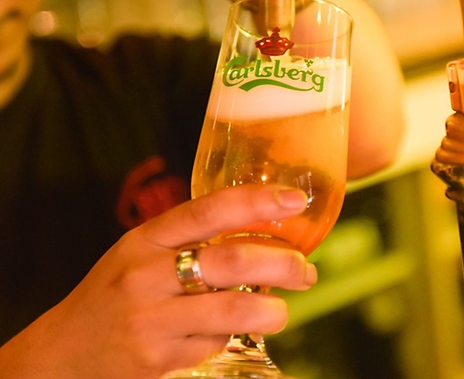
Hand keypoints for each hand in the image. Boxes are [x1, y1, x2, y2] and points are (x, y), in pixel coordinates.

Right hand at [0, 185, 314, 378]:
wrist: (63, 352)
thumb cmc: (114, 292)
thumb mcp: (139, 253)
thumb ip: (186, 241)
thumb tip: (253, 235)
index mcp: (146, 238)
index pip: (207, 210)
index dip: (255, 200)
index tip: (294, 198)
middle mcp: (147, 274)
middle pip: (231, 260)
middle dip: (282, 263)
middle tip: (305, 269)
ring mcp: (151, 318)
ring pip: (232, 308)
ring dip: (271, 309)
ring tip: (282, 309)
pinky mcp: (158, 358)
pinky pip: (213, 343)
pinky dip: (231, 334)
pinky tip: (230, 329)